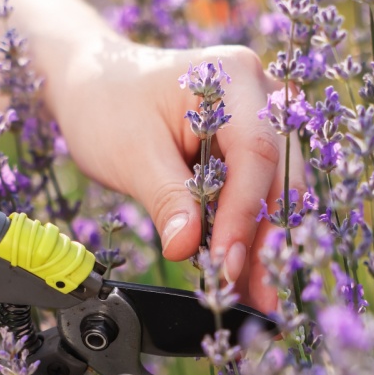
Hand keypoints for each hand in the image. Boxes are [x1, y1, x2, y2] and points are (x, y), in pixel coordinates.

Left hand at [49, 42, 306, 312]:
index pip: (255, 153)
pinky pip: (259, 193)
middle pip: (280, 174)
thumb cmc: (107, 104)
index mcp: (232, 78)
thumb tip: (188, 248)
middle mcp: (259, 93)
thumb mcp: (132, 154)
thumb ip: (167, 200)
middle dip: (268, 239)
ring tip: (252, 296)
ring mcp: (261, 119)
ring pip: (277, 190)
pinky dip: (249, 234)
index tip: (226, 264)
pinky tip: (243, 275)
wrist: (93, 84)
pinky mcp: (249, 147)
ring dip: (264, 245)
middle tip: (259, 296)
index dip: (245, 214)